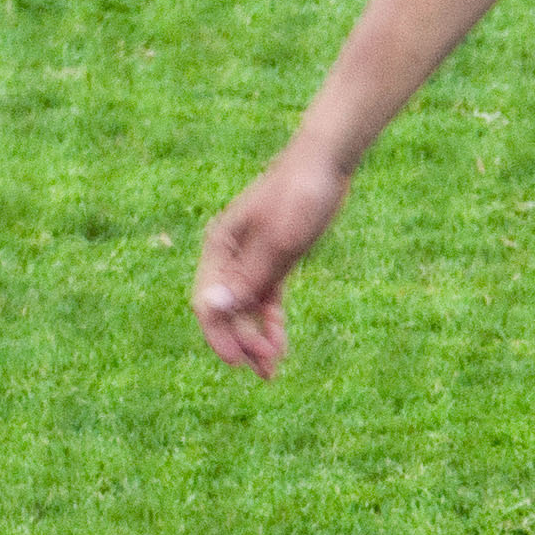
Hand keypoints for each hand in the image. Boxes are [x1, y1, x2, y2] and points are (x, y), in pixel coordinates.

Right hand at [191, 148, 353, 378]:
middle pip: (226, 310)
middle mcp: (229, 255)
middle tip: (267, 372)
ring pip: (246, 308)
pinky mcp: (274, 258)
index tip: (239, 364)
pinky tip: (280, 342)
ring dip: (256, 338)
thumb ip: (248, 276)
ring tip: (273, 367)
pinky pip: (264, 298)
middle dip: (242, 343)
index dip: (219, 336)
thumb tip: (211, 308)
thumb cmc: (300, 194)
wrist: (326, 161)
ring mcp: (251, 257)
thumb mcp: (279, 240)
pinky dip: (270, 321)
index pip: (207, 302)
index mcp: (219, 247)